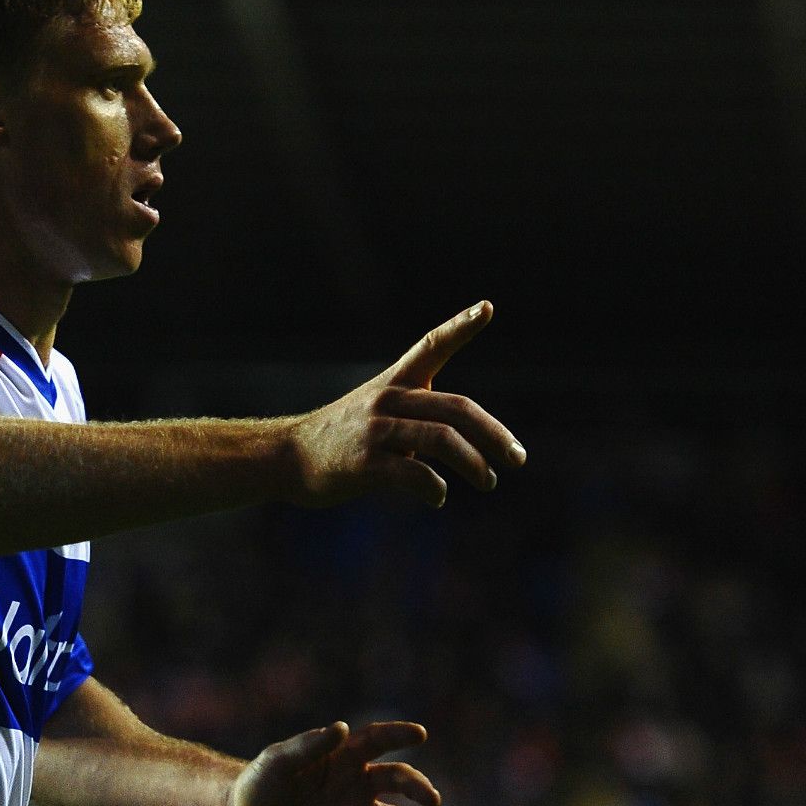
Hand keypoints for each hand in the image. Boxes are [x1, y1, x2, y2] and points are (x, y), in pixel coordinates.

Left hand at [225, 721, 443, 805]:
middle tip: (432, 799)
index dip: (398, 735)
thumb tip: (341, 728)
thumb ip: (309, 746)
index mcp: (343, 756)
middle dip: (417, 787)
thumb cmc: (261, 780)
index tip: (420, 734)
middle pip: (396, 780)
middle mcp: (357, 782)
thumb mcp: (278, 760)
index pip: (377, 740)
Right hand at [288, 301, 524, 507]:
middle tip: (517, 458)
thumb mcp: (379, 413)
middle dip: (494, 434)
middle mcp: (388, 400)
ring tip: (489, 481)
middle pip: (456, 408)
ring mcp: (376, 430)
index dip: (460, 326)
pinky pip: (415, 474)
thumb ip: (421, 419)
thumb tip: (469, 449)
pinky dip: (435, 489)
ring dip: (475, 464)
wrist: (288, 457)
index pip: (431, 345)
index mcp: (395, 383)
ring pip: (442, 440)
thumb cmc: (344, 439)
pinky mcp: (365, 463)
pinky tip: (438, 497)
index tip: (487, 308)